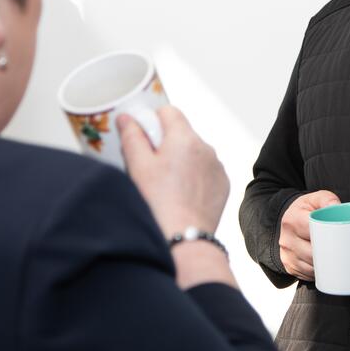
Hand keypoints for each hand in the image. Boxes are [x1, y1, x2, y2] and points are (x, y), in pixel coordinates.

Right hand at [119, 106, 227, 238]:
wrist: (184, 239)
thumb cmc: (159, 204)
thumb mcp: (137, 167)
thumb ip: (132, 136)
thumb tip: (127, 118)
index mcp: (184, 138)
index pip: (169, 111)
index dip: (153, 122)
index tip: (143, 139)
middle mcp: (206, 148)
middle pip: (182, 133)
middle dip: (165, 144)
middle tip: (150, 168)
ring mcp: (217, 167)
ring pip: (194, 153)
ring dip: (181, 161)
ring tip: (166, 186)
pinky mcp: (222, 184)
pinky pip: (205, 171)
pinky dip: (194, 177)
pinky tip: (181, 195)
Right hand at [279, 190, 340, 280]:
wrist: (289, 220)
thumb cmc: (306, 210)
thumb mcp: (315, 199)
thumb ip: (327, 200)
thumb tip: (338, 207)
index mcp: (292, 220)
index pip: (313, 232)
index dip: (329, 237)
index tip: (341, 239)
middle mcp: (286, 239)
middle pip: (313, 253)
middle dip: (330, 254)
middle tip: (345, 252)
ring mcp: (287, 254)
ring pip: (312, 267)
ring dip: (326, 266)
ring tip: (337, 258)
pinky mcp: (289, 266)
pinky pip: (308, 274)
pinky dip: (319, 272)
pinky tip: (326, 265)